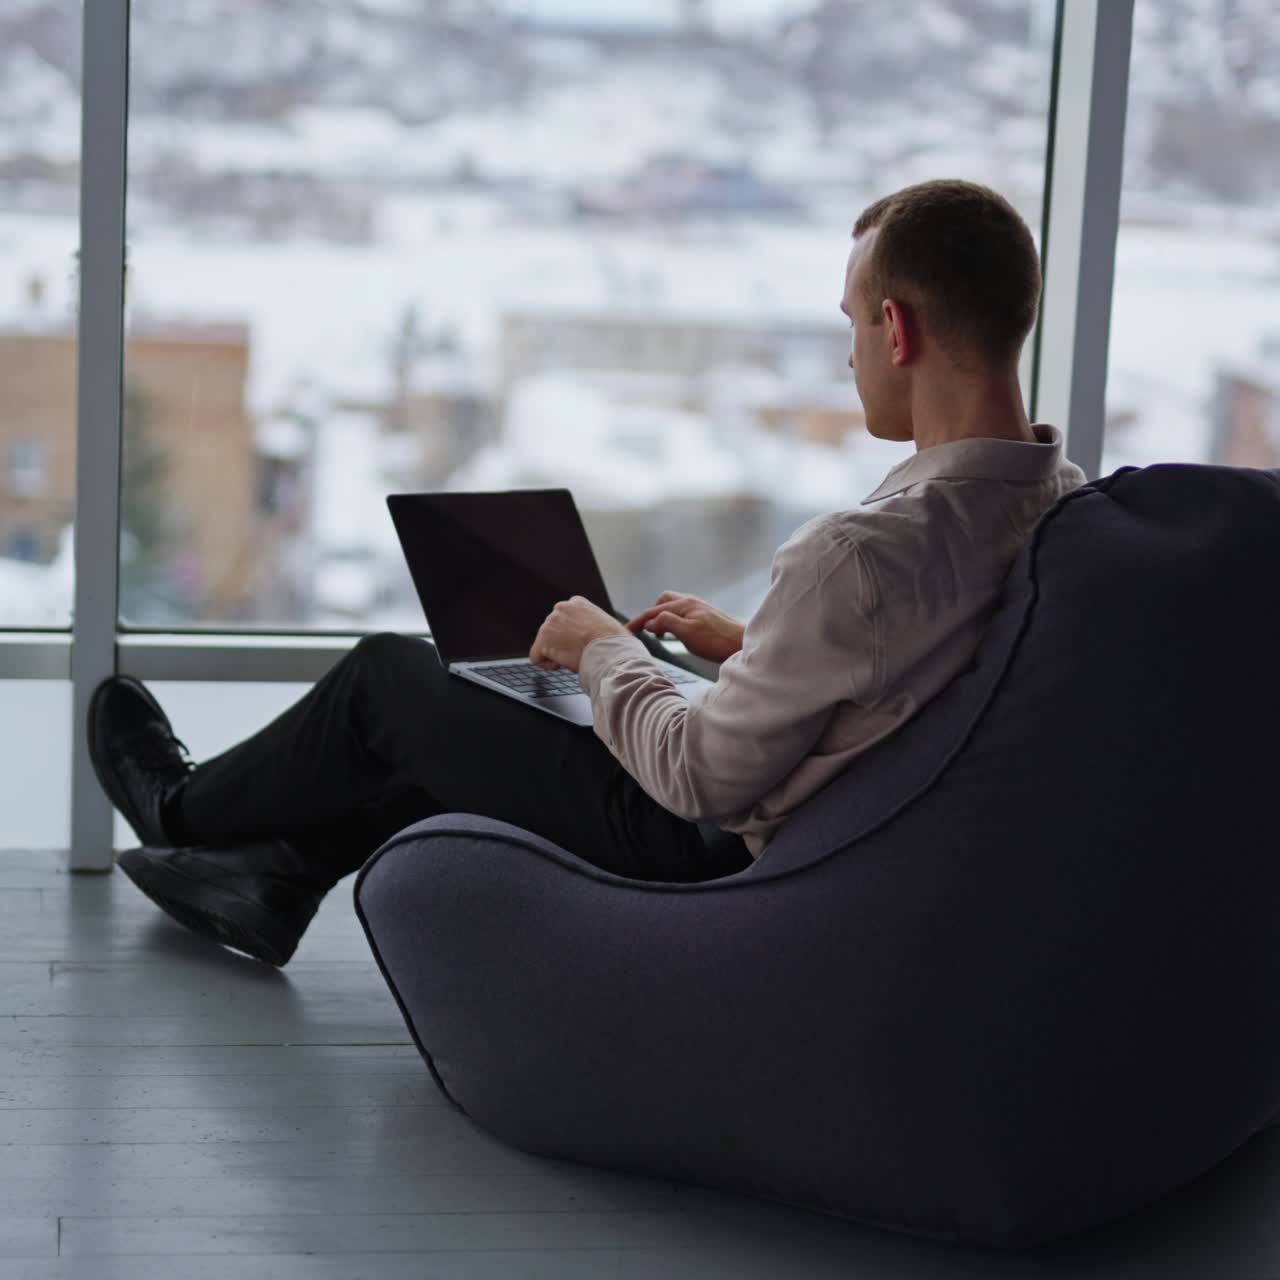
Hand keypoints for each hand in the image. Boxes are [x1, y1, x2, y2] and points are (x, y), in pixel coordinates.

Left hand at [530, 596, 628, 672]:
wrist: (610, 651)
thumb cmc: (616, 642)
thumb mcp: (610, 624)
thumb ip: (598, 623)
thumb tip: (615, 629)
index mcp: (577, 603)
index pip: (565, 620)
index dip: (572, 636)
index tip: (581, 644)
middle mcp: (561, 609)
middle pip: (553, 631)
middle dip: (562, 644)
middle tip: (578, 653)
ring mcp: (550, 624)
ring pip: (545, 644)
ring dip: (557, 654)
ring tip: (574, 658)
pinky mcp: (543, 641)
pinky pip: (536, 657)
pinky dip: (547, 664)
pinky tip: (561, 665)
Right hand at [626, 591, 744, 663]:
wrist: (742, 644)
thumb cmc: (717, 640)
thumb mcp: (687, 633)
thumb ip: (666, 624)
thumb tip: (650, 622)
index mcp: (684, 605)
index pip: (654, 611)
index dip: (639, 621)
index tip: (628, 631)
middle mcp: (691, 602)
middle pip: (663, 602)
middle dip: (651, 614)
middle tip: (644, 630)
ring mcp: (699, 608)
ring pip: (673, 607)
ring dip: (663, 618)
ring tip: (659, 634)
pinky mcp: (706, 617)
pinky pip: (683, 614)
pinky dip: (674, 621)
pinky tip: (677, 633)